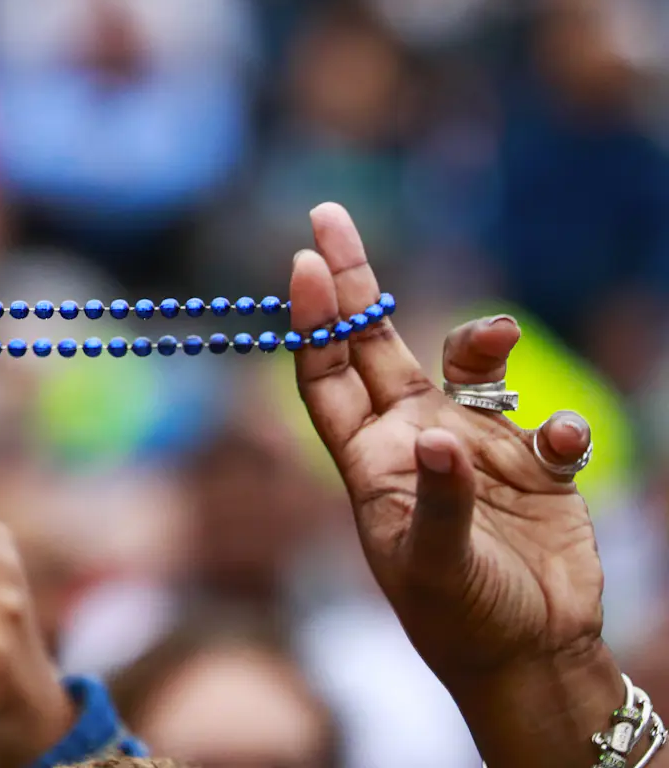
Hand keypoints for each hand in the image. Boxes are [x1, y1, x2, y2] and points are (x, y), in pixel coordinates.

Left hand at [292, 203, 621, 767]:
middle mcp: (416, 433)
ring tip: (497, 334)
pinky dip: (564, 425)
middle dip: (355, 280)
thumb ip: (440, 504)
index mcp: (370, 456)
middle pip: (376, 342)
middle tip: (328, 216)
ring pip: (468, 366)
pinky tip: (569, 440)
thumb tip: (441, 437)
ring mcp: (477, 442)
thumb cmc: (459, 617)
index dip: (312, 320)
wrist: (529, 655)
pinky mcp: (538, 464)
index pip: (327, 374)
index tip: (302, 263)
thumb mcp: (436, 569)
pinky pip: (551, 424)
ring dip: (480, 342)